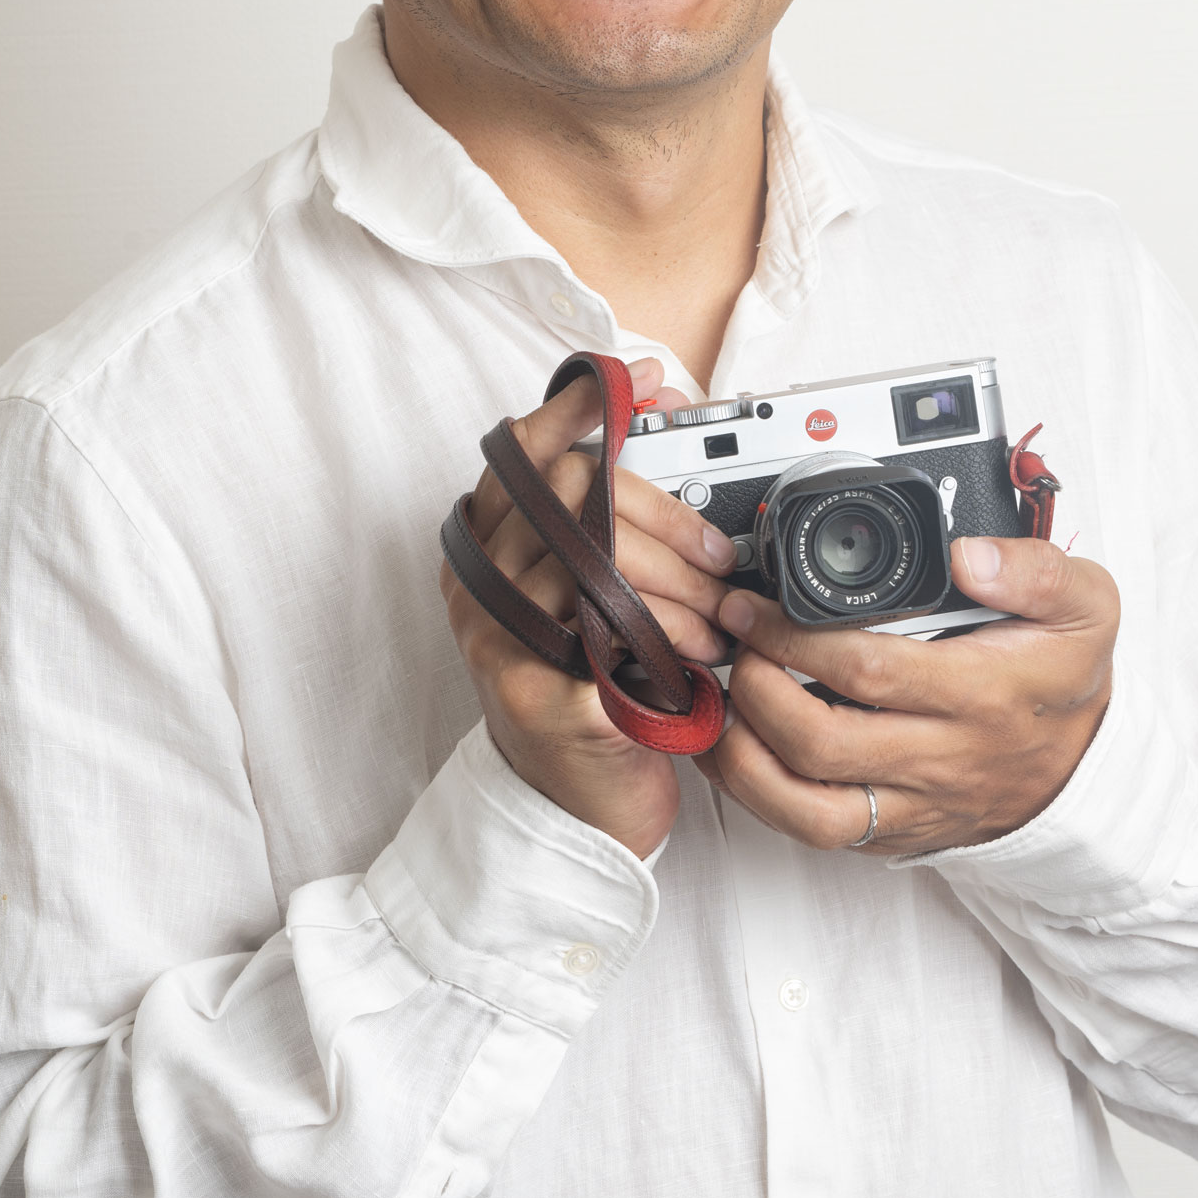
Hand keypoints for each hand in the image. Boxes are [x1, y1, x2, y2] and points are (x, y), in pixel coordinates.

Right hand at [440, 359, 737, 857]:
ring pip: (607, 563)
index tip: (645, 382)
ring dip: (682, 591)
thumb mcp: (583, 595)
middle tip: (715, 560)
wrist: (569, 815)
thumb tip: (652, 411)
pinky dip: (673, 643)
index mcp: (484, 551)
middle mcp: (480, 590)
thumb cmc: (585, 693)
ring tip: (716, 625)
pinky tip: (697, 664)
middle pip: (581, 496)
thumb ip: (602, 516)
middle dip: (667, 522)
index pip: (524, 449)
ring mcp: (502, 644)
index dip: (583, 405)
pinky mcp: (544, 699)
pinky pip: (621, 637)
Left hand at [693, 534, 1115, 856]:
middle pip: (822, 740)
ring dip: (743, 753)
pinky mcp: (895, 833)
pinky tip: (736, 750)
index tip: (755, 606)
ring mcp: (915, 804)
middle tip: (734, 641)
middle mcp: (944, 757)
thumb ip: (1034, 569)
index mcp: (982, 694)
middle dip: (755, 686)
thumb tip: (968, 554)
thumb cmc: (1065, 681)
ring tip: (721, 700)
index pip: (868, 671)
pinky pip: (816, 831)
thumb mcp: (1084, 606)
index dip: (794, 637)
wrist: (1086, 769)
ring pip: (808, 805)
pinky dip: (760, 794)